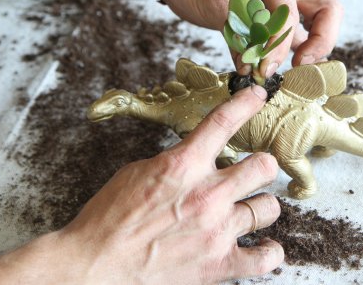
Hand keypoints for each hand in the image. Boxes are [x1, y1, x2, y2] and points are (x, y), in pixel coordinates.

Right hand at [0, 86, 282, 283]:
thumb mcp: (138, 173)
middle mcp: (208, 194)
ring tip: (247, 209)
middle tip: (252, 171)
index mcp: (183, 165)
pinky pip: (266, 257)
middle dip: (260, 165)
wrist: (93, 267)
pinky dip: (267, 252)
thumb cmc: (109, 220)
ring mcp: (217, 230)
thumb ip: (176, 162)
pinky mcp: (219, 265)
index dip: (246, 103)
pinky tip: (261, 246)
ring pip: (269, 206)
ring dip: (259, 206)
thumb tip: (196, 158)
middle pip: (264, 165)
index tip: (257, 95)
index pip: (223, 122)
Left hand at [156, 0, 343, 76]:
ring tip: (285, 70)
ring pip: (314, 22)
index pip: (291, 15)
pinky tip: (267, 66)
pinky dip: (284, 51)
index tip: (264, 69)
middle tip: (302, 66)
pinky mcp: (271, 12)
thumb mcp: (218, 8)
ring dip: (306, 47)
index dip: (280, 46)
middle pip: (327, 10)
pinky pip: (290, 33)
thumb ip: (244, 38)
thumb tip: (259, 70)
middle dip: (321, 41)